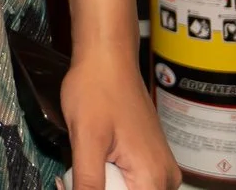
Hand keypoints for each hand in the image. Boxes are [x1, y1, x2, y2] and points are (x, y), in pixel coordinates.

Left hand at [62, 49, 180, 188]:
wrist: (107, 60)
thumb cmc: (97, 90)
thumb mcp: (86, 140)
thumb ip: (88, 180)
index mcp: (153, 178)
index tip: (77, 183)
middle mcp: (164, 178)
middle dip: (97, 189)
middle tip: (71, 176)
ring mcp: (159, 168)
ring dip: (100, 185)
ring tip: (80, 165)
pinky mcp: (149, 159)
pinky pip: (130, 181)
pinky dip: (106, 176)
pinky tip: (90, 161)